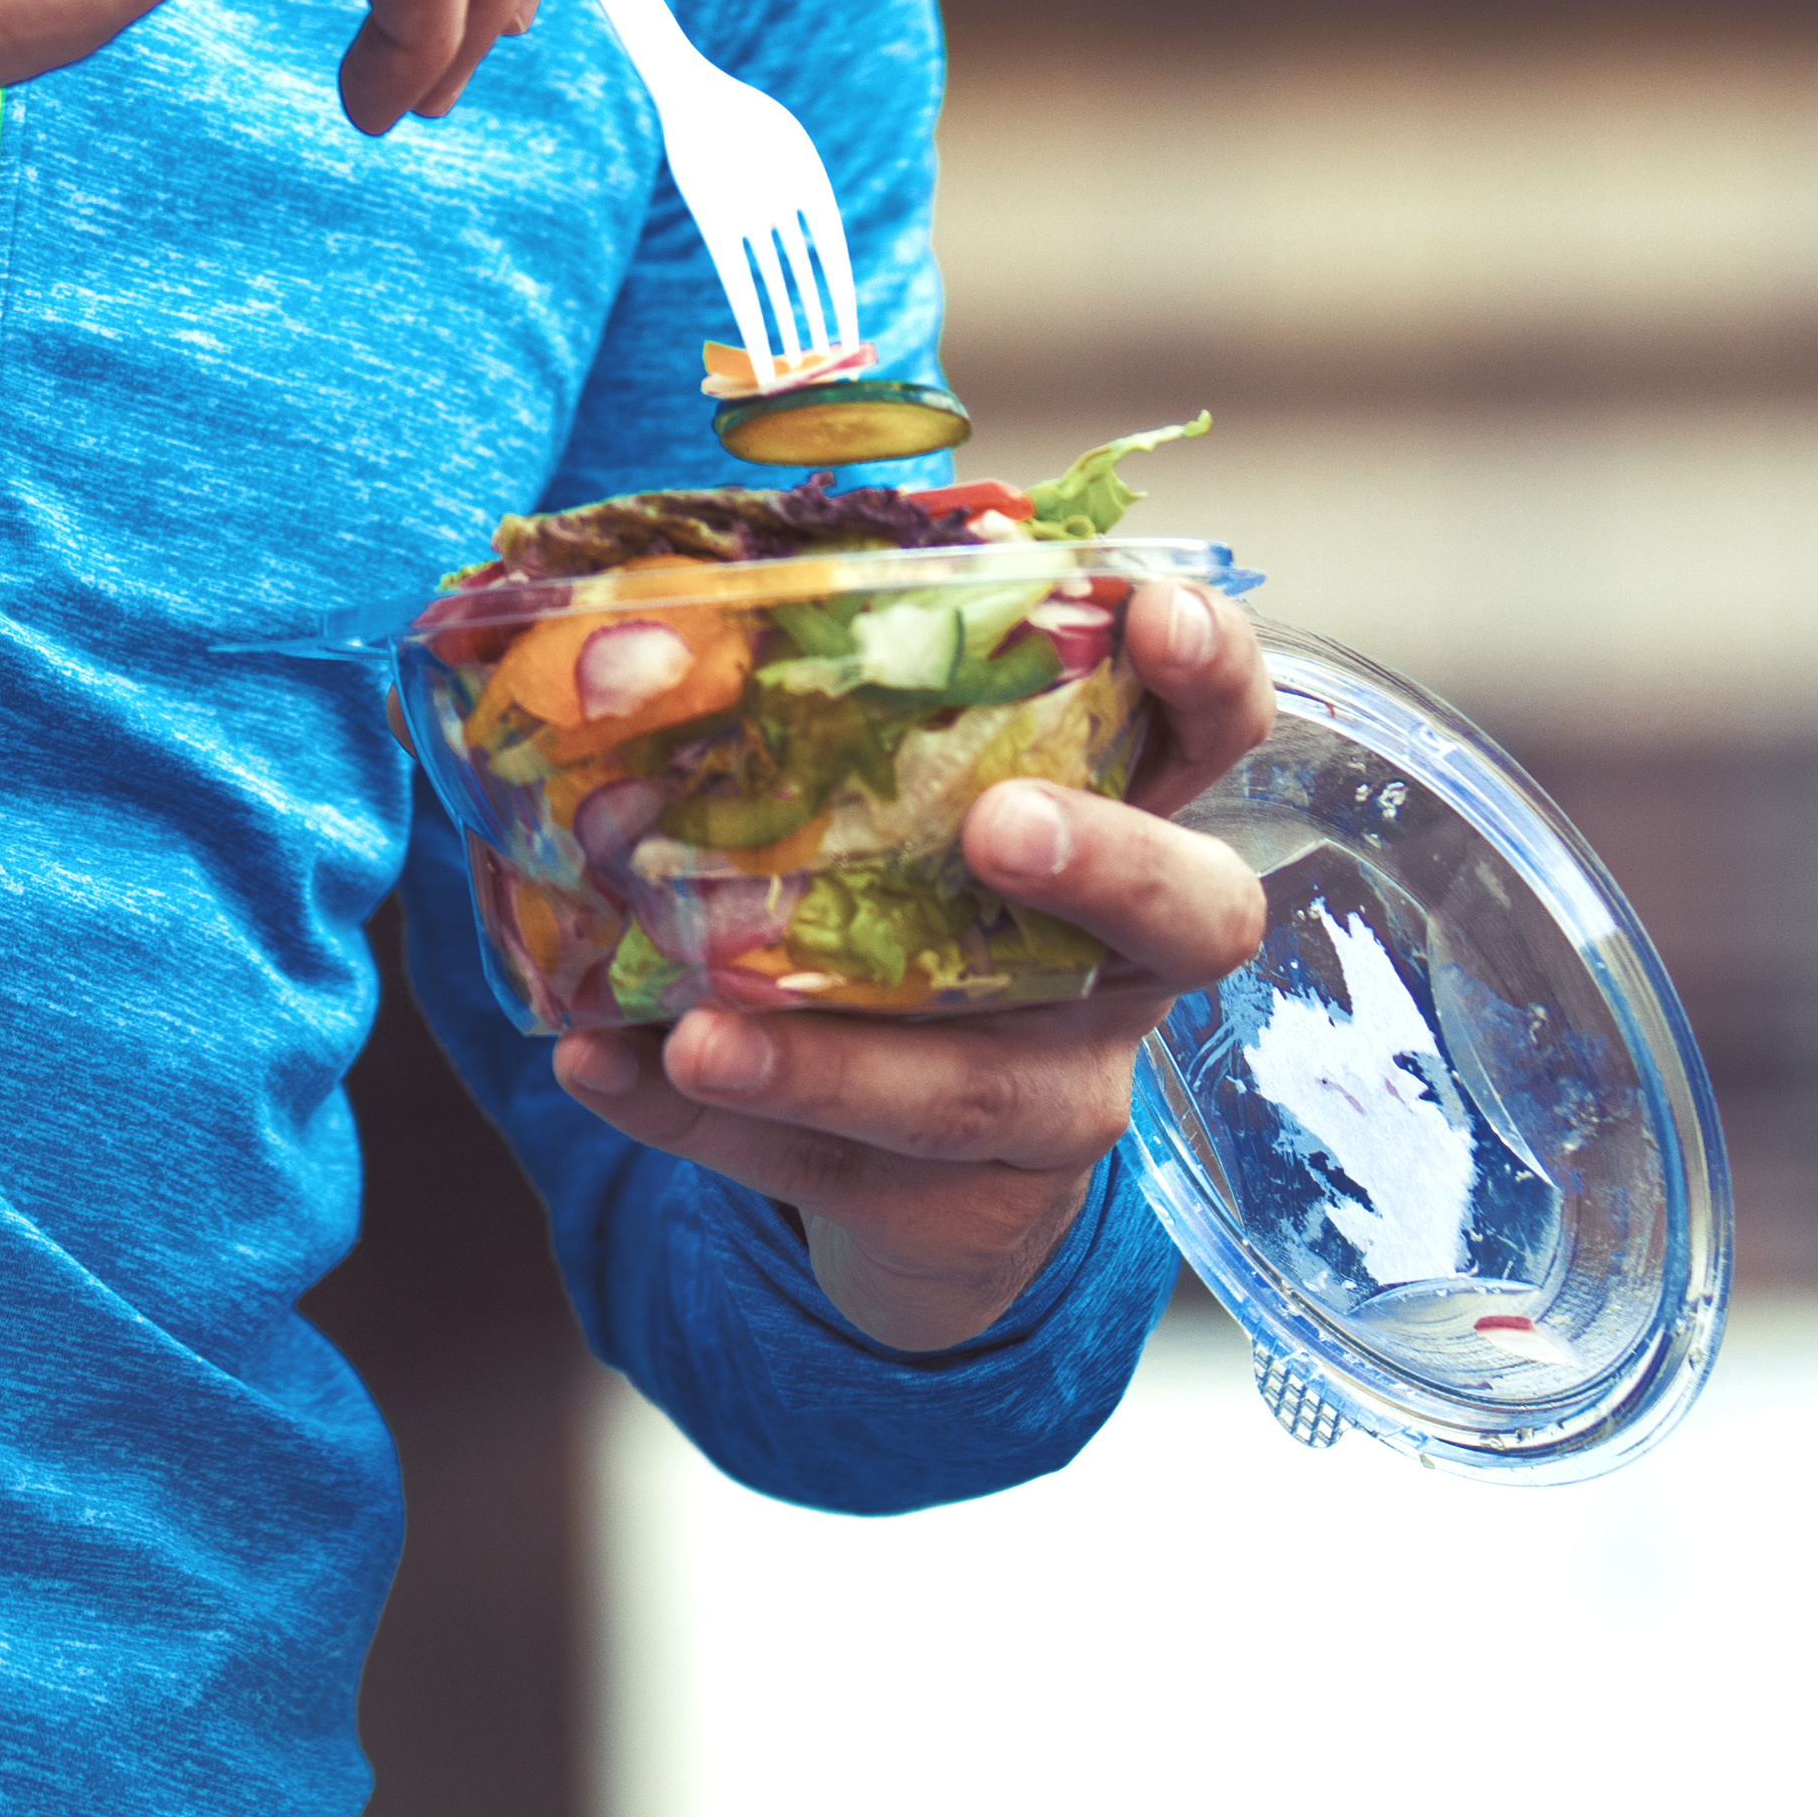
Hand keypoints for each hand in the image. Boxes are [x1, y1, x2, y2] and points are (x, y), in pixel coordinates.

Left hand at [550, 578, 1275, 1352]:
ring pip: (975, 1087)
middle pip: (1190, 918)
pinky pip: (829, 1168)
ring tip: (698, 1029)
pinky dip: (701, 1123)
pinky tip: (603, 1069)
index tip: (1151, 612)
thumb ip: (830, 731)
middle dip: (1106, 863)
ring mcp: (1058, 1096)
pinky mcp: (961, 1204)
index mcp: (1125, 831)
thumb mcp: (898, 823)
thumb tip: (635, 622)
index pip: (1214, 734)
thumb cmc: (909, 926)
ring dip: (829, 1056)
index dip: (1210, 671)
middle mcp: (1123, 968)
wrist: (921, 1182)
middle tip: (1001, 825)